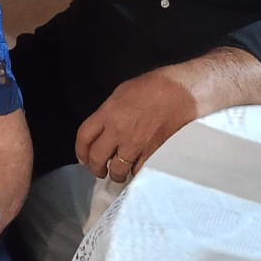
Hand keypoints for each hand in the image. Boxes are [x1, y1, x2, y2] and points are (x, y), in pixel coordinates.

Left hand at [75, 67, 198, 183]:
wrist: (180, 93)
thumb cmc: (153, 87)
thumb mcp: (121, 93)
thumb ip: (108, 113)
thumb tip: (103, 128)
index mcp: (108, 113)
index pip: (84, 137)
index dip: (80, 151)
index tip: (83, 158)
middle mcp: (118, 131)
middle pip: (97, 158)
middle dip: (95, 168)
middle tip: (99, 170)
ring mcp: (135, 145)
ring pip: (117, 170)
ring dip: (115, 173)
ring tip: (118, 172)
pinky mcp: (152, 154)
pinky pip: (138, 172)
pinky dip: (135, 173)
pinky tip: (136, 169)